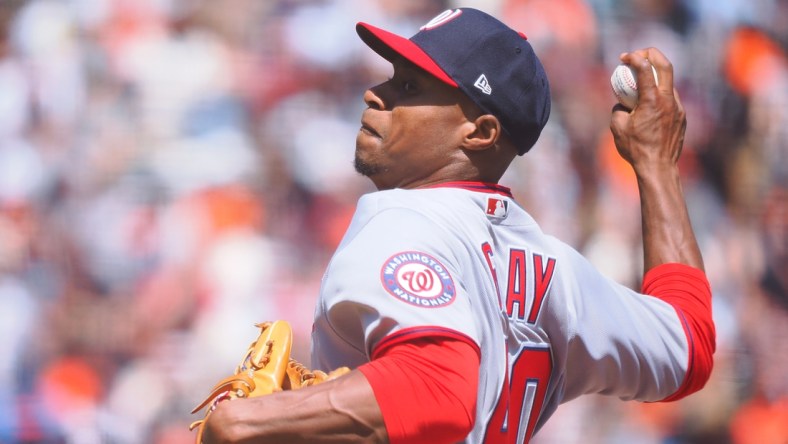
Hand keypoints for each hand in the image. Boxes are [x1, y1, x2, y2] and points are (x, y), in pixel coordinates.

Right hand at [609, 47, 686, 175]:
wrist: (658, 167)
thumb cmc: (636, 148)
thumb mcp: (617, 127)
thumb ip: (619, 109)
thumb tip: (622, 103)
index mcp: (652, 100)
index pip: (645, 68)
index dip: (634, 57)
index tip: (624, 57)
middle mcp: (668, 100)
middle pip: (665, 65)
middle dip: (651, 54)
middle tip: (638, 55)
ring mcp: (678, 108)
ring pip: (668, 83)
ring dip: (654, 78)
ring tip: (640, 85)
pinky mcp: (681, 117)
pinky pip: (670, 99)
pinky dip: (659, 95)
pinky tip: (648, 106)